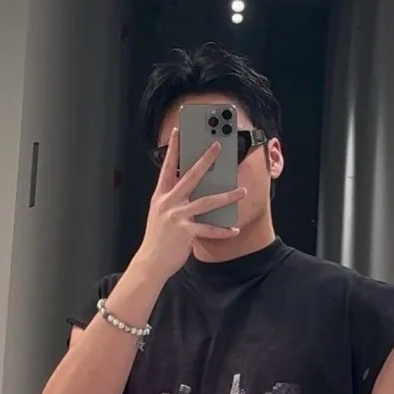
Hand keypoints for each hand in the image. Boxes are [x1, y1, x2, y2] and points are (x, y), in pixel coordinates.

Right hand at [134, 138, 245, 281]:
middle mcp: (169, 202)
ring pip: (207, 202)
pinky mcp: (186, 232)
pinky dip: (223, 230)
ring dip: (227, 196)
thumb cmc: (157, 238)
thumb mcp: (160, 213)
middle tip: (218, 147)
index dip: (173, 149)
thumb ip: (172, 199)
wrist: (151, 262)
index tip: (178, 131)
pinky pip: (209, 229)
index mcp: (161, 196)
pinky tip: (233, 229)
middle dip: (205, 160)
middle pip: (190, 176)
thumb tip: (188, 188)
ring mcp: (177, 217)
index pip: (168, 167)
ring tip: (243, 191)